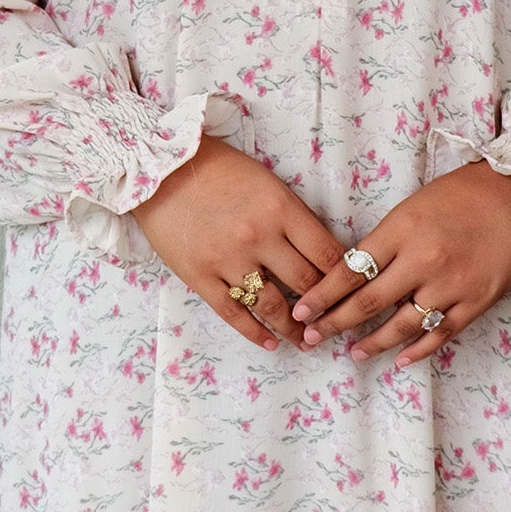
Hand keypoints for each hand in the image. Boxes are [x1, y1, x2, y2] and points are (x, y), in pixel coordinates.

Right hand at [129, 134, 346, 351]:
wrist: (159, 168)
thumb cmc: (218, 169)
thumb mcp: (267, 183)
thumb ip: (293, 216)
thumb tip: (321, 254)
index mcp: (280, 209)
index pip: (326, 254)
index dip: (344, 277)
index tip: (351, 291)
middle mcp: (258, 237)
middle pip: (305, 283)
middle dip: (324, 307)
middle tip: (334, 322)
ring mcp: (228, 260)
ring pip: (273, 306)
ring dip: (294, 328)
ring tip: (306, 341)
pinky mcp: (200, 276)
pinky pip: (233, 313)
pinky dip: (255, 333)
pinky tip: (270, 343)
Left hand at [291, 161, 510, 365]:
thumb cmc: (461, 197)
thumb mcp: (412, 207)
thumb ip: (385, 241)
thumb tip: (353, 275)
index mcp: (402, 231)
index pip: (351, 270)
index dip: (323, 294)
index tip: (302, 310)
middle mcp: (423, 260)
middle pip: (368, 302)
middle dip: (334, 323)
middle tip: (312, 337)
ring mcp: (450, 285)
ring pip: (402, 325)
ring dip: (373, 343)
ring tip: (353, 353)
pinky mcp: (475, 302)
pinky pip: (439, 334)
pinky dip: (417, 350)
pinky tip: (399, 360)